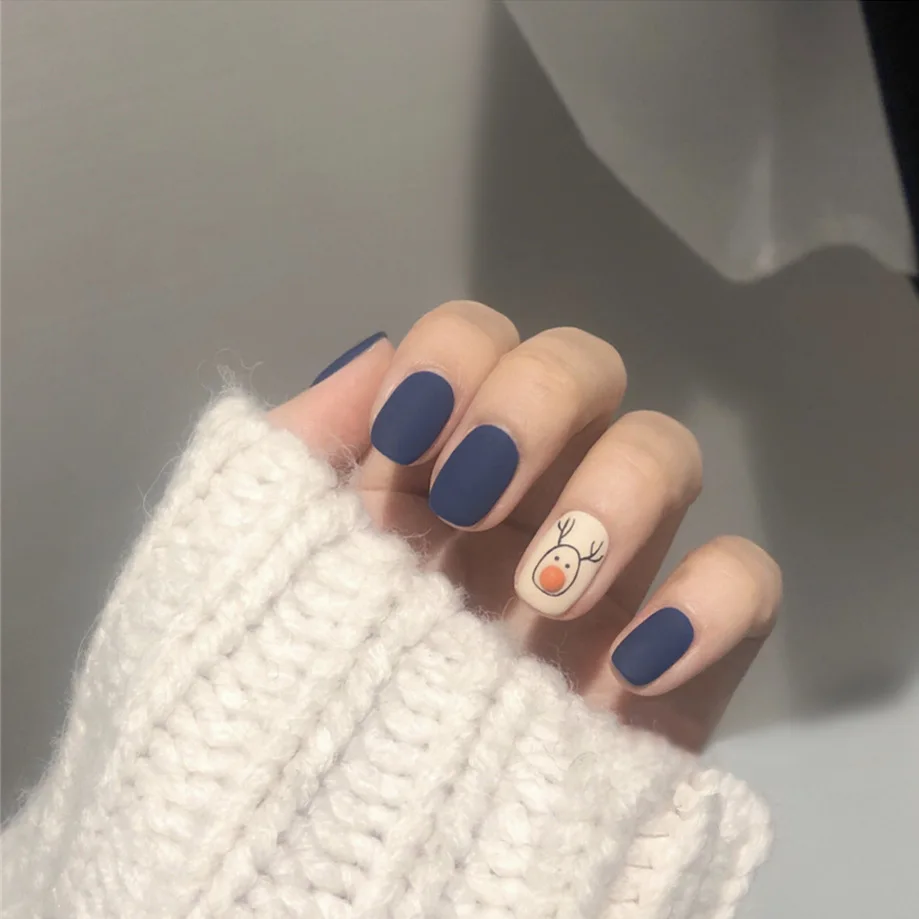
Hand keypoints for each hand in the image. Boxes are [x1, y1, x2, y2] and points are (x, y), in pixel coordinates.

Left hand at [272, 302, 780, 749]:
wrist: (339, 850)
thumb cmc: (285, 697)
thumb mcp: (256, 562)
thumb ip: (300, 450)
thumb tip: (375, 356)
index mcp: (433, 465)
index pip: (477, 344)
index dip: (457, 360)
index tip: (406, 437)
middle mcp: (526, 493)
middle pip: (585, 369)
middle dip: (537, 405)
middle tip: (477, 498)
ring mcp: (608, 565)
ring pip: (665, 453)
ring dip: (612, 499)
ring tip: (545, 597)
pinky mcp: (675, 651)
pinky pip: (746, 581)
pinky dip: (711, 601)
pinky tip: (636, 665)